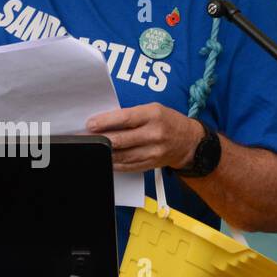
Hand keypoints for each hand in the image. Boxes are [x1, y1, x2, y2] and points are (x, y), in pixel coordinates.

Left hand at [86, 104, 204, 172]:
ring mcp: (153, 152)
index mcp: (154, 115)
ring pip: (122, 155)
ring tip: (94, 148)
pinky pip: (128, 166)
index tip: (91, 124)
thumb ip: (132, 115)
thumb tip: (106, 121)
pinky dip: (115, 163)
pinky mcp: (151, 164)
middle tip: (87, 137)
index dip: (105, 122)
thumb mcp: (153, 109)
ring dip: (105, 153)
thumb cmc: (168, 121)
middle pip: (121, 140)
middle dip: (101, 139)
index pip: (125, 118)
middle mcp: (154, 134)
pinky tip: (106, 159)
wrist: (189, 142)